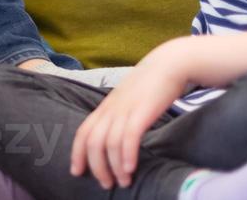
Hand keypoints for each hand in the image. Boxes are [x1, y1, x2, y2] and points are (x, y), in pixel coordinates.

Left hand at [70, 49, 187, 188]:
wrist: (169, 63)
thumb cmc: (150, 85)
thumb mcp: (128, 100)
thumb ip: (120, 115)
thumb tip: (116, 137)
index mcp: (105, 107)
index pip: (83, 132)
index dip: (77, 153)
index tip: (76, 171)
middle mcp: (111, 109)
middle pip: (92, 141)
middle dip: (96, 166)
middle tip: (106, 184)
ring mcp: (126, 109)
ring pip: (110, 142)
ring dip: (114, 166)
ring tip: (123, 181)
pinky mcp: (143, 110)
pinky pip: (129, 136)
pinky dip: (127, 154)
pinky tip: (130, 168)